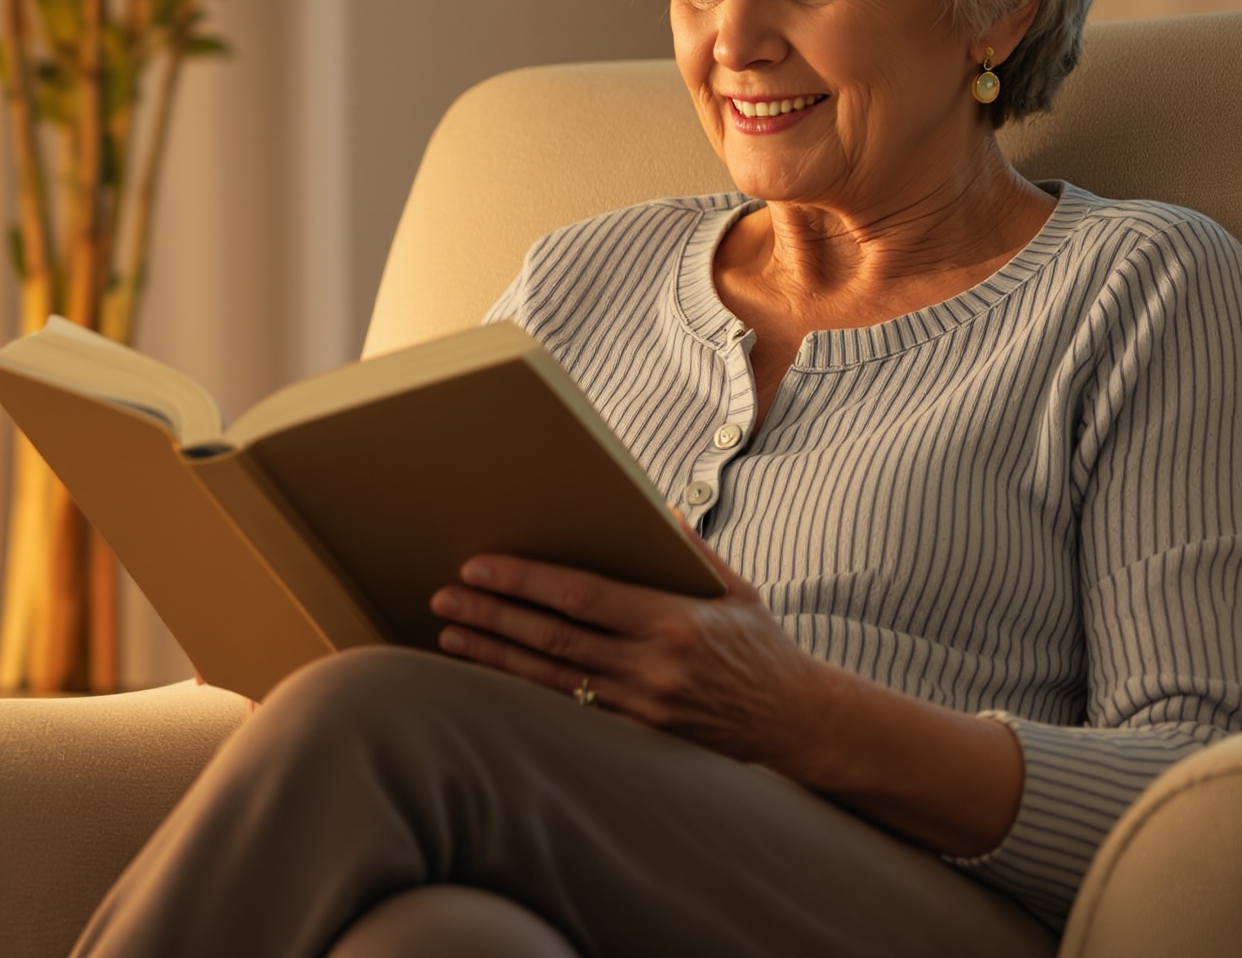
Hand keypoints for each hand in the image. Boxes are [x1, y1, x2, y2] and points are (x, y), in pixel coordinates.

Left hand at [427, 529, 839, 770]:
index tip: (480, 564)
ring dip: (494, 653)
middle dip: (493, 612)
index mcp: (674, 621)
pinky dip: (523, 690)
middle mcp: (653, 667)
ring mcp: (642, 707)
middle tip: (446, 593)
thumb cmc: (762, 648)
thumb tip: (650, 506)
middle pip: (553, 637)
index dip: (526, 580)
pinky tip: (489, 674)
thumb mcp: (736, 590)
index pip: (582, 596)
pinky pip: (567, 710)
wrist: (796, 723)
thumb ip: (689, 550)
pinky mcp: (637, 736)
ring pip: (551, 678)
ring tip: (450, 630)